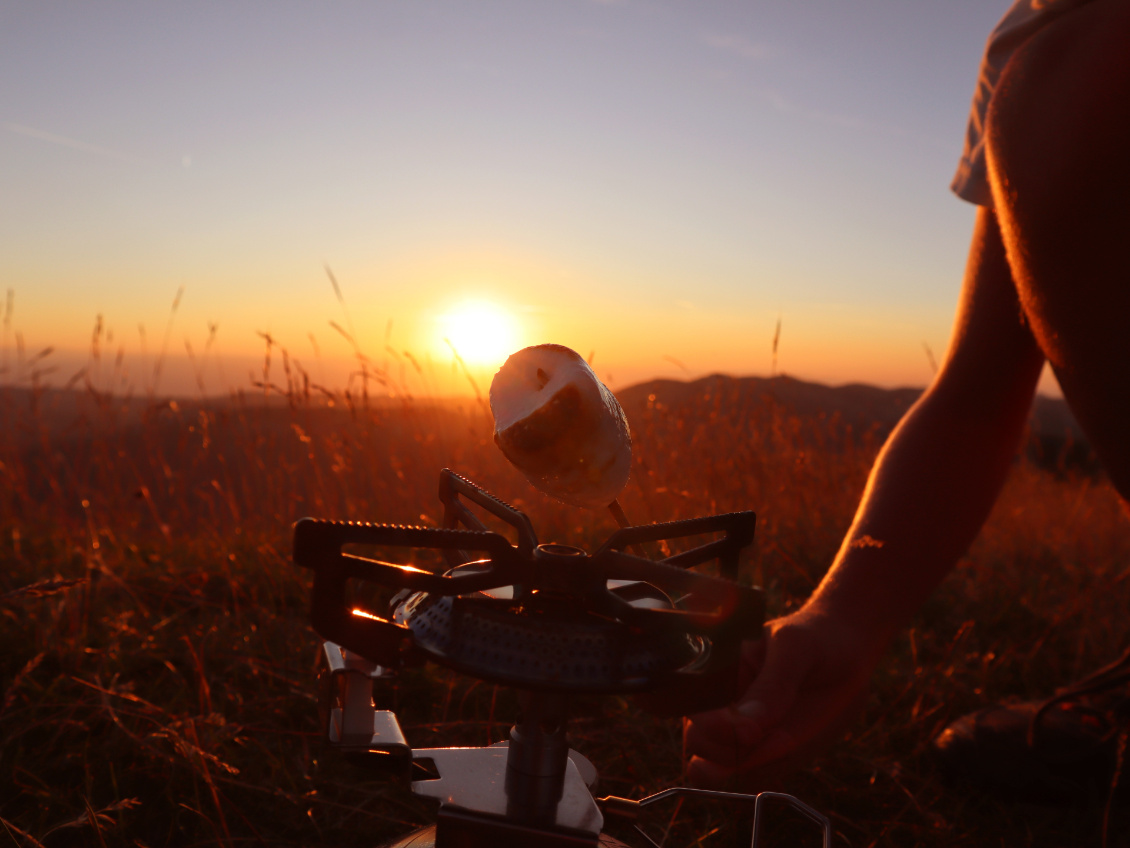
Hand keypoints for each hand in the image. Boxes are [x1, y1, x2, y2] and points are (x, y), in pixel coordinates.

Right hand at [684, 607, 881, 787]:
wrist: (848, 651)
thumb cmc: (815, 637)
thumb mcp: (796, 648)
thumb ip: (774, 684)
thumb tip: (747, 727)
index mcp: (714, 668)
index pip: (691, 704)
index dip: (714, 725)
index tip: (750, 731)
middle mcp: (719, 702)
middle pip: (698, 741)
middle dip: (733, 749)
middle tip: (780, 736)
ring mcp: (739, 731)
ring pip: (716, 767)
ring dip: (751, 764)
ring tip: (788, 741)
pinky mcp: (762, 753)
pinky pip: (747, 778)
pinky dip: (765, 773)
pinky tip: (791, 748)